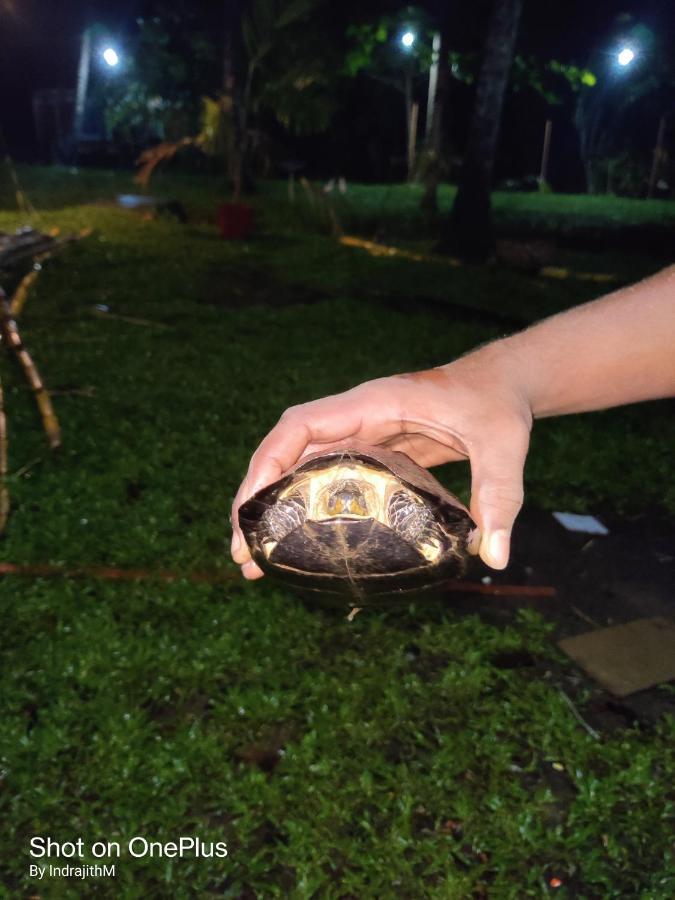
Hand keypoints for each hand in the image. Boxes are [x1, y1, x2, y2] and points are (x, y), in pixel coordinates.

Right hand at [230, 340, 532, 577]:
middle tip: (241, 552)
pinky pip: (324, 479)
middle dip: (257, 497)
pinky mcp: (372, 454)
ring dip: (274, 508)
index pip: (301, 425)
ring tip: (257, 559)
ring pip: (299, 468)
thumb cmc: (498, 405)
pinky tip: (299, 541)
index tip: (250, 505)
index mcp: (373, 404)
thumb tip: (494, 557)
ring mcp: (361, 436)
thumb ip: (500, 496)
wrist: (504, 384)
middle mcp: (357, 418)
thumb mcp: (503, 447)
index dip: (269, 461)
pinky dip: (304, 508)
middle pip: (287, 453)